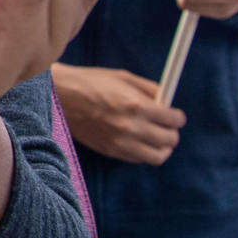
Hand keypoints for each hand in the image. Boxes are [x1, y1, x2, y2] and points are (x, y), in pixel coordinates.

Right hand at [51, 63, 184, 163]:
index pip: (173, 120)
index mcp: (136, 105)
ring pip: (157, 156)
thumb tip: (167, 101)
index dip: (178, 117)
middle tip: (168, 126)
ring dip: (162, 147)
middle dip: (172, 132)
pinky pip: (138, 160)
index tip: (175, 115)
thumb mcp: (124, 77)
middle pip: (169, 140)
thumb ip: (149, 89)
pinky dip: (143, 152)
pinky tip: (138, 141)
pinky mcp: (110, 151)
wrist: (60, 96)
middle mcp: (131, 127)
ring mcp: (120, 142)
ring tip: (157, 139)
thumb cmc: (92, 83)